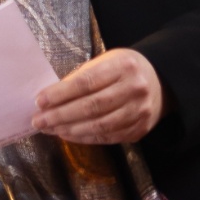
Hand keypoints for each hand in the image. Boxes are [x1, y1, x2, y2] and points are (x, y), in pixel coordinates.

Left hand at [33, 46, 163, 144]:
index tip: (40, 101)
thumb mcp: (106, 61)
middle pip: (92, 106)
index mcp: (123, 66)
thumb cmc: (124, 68)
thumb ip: (82, 76)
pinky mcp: (139, 130)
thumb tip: (52, 95)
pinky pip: (108, 137)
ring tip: (50, 130)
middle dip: (61, 115)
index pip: (86, 82)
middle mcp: (134, 89)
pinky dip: (86, 138)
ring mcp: (139, 112)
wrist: (161, 82)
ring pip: (99, 126)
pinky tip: (69, 135)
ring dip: (70, 130)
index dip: (61, 94)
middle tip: (38, 121)